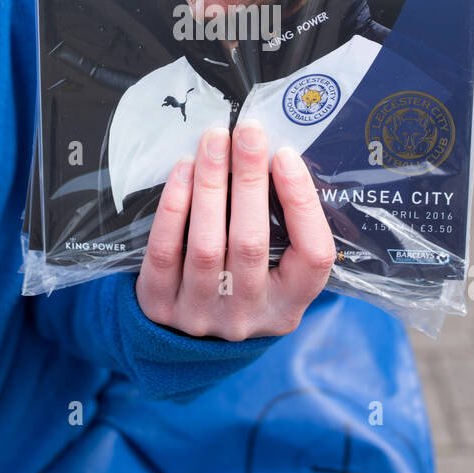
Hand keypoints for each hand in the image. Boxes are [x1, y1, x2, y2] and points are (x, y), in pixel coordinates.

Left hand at [135, 120, 335, 340]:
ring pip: (206, 245)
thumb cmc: (238, 282)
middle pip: (251, 243)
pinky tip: (183, 170)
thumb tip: (273, 156)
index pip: (313, 257)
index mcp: (289, 306)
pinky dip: (175, 206)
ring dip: (210, 184)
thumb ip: (281, 226)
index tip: (285, 156)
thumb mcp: (273, 269)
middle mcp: (248, 315)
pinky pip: (165, 250)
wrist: (183, 340)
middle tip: (246, 132)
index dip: (301, 202)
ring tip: (213, 141)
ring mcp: (201, 315)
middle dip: (249, 179)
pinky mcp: (160, 306)